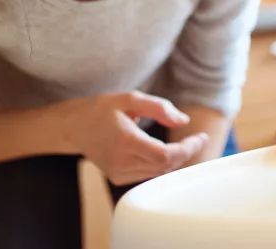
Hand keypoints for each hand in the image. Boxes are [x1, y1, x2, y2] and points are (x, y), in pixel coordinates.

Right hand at [65, 91, 208, 184]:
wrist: (75, 127)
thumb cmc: (103, 109)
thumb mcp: (131, 98)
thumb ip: (159, 108)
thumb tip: (184, 121)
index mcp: (125, 141)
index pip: (166, 155)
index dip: (188, 149)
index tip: (201, 138)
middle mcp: (121, 161)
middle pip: (166, 165)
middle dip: (186, 153)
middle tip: (198, 139)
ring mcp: (118, 173)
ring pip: (158, 172)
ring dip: (175, 159)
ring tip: (186, 143)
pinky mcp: (118, 178)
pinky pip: (148, 173)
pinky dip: (162, 163)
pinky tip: (166, 151)